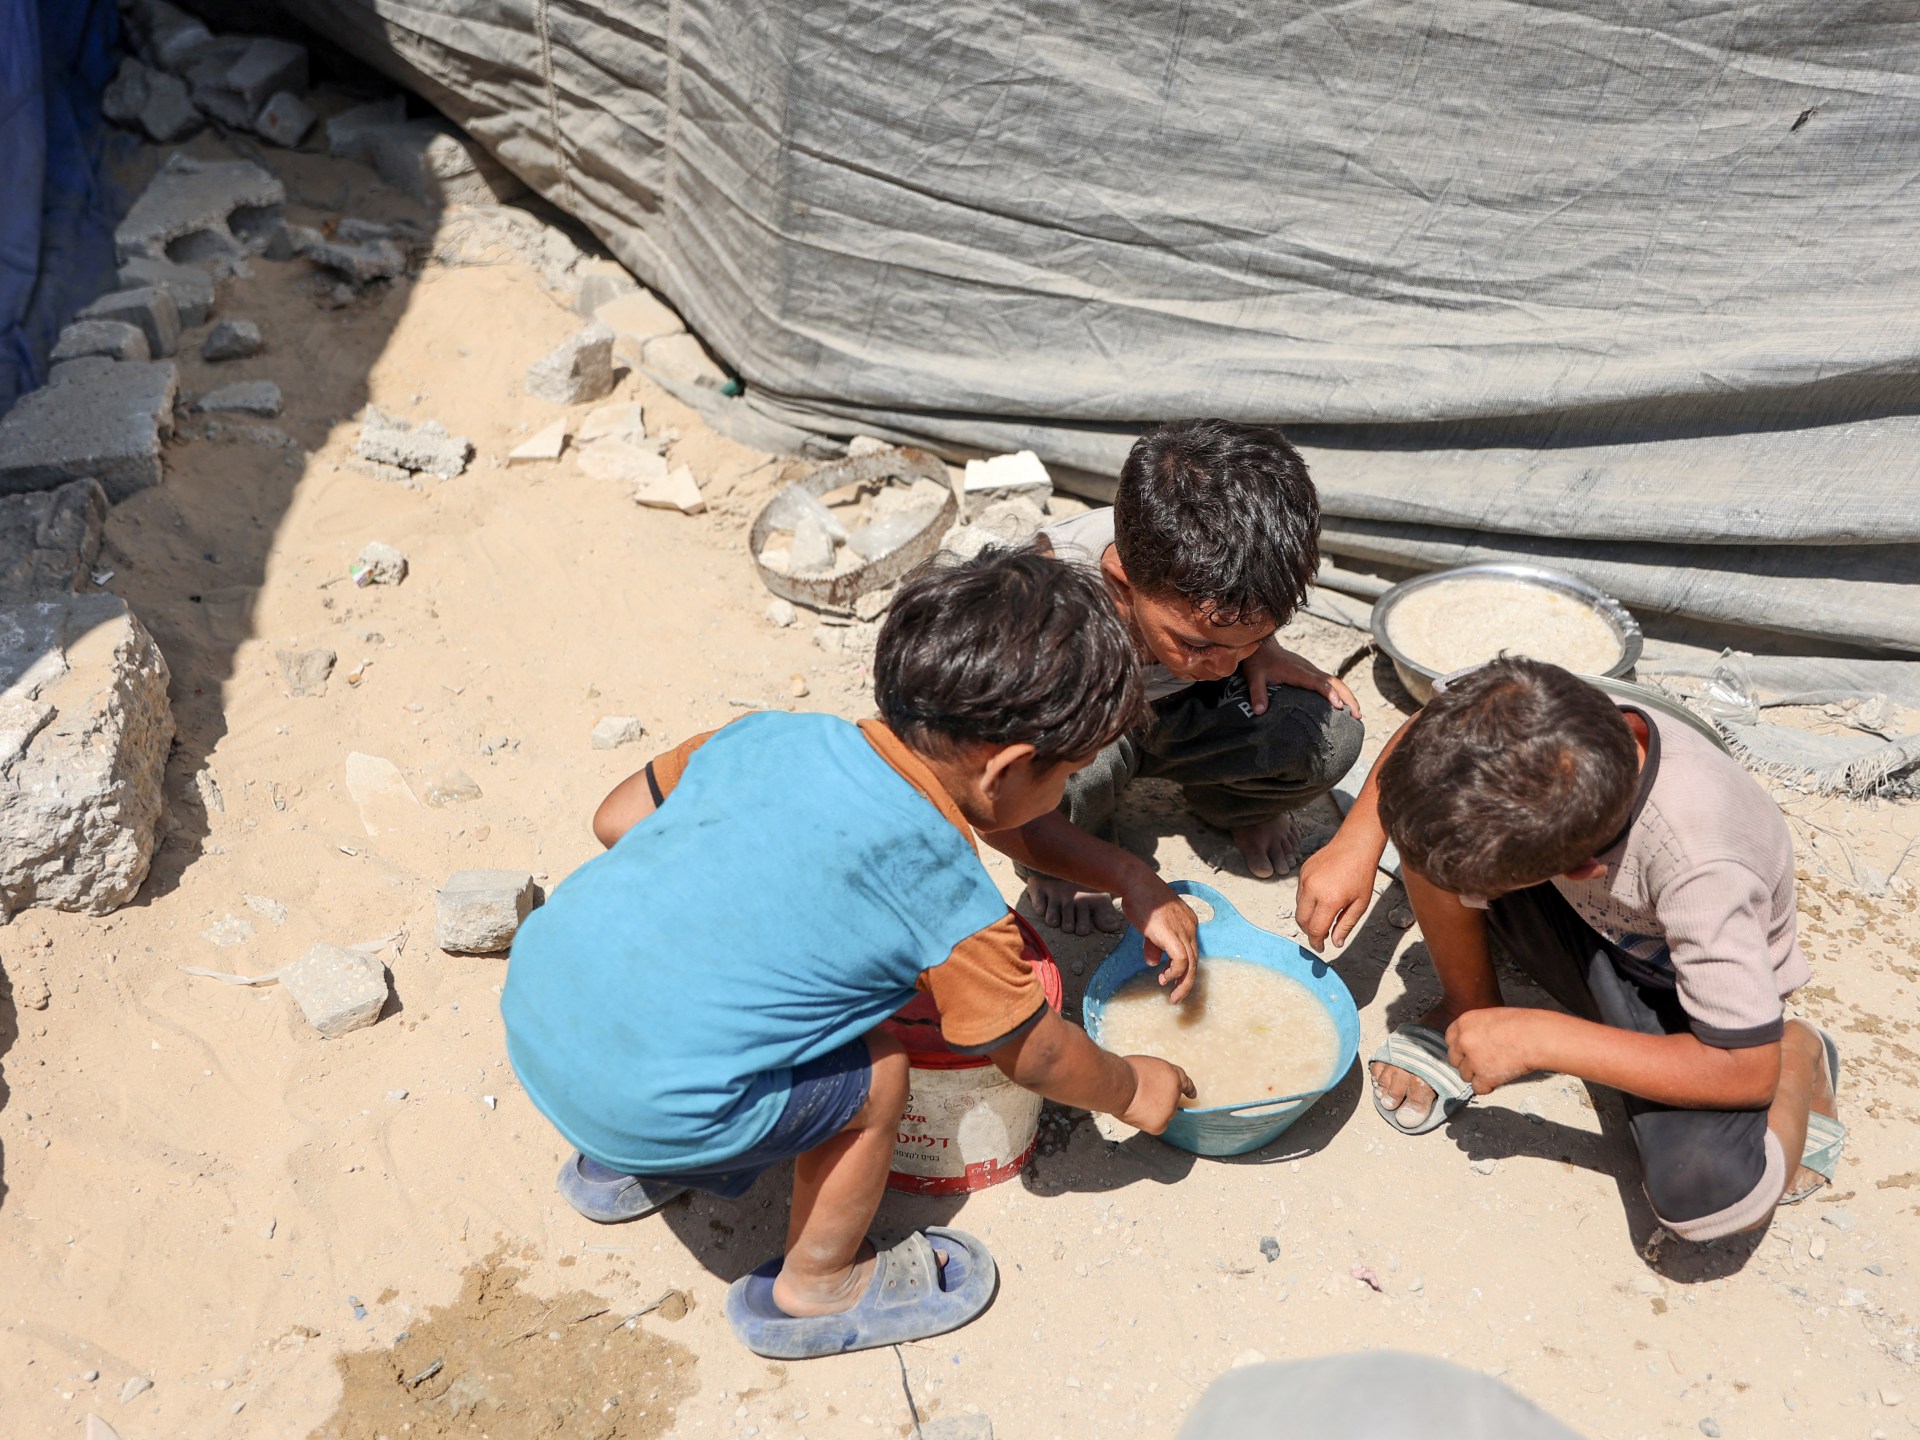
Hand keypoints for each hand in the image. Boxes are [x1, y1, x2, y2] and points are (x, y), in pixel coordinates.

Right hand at [1117, 869, 1198, 1001]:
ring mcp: (1183, 930)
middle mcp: (1190, 927)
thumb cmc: (1140, 899)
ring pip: (1191, 964)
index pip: (1190, 951)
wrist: (1136, 883)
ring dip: (1183, 984)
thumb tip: (1153, 963)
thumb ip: (1154, 945)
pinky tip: (1165, 978)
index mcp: (1188, 923)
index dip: (1182, 969)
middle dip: (1187, 982)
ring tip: (1173, 997)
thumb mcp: (1150, 925)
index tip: (1168, 978)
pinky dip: (1175, 973)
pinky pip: (1181, 960)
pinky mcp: (1172, 934)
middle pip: (1195, 961)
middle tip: (1176, 997)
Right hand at [1119, 1055, 1195, 1132]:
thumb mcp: (1146, 1065)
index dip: (1189, 1089)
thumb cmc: (1125, 1073)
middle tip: (1144, 1097)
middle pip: (1172, 1102)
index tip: (1192, 1094)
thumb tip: (1155, 1086)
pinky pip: (1157, 1126)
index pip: (1185, 1082)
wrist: (1120, 1085)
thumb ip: (1156, 1077)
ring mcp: (1170, 1109)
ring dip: (1154, 1112)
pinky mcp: (1161, 1123)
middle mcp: (1175, 1092)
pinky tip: (1138, 1114)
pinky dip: (1148, 1123)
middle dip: (1161, 1102)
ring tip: (1137, 1103)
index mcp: (1172, 1074)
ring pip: (1164, 1115)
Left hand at [1241, 638, 1360, 717]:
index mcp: (1297, 671)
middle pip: (1334, 682)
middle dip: (1348, 697)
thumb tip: (1260, 711)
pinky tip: (1346, 706)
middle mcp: (1308, 669)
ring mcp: (1312, 670)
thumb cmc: (1259, 662)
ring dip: (1348, 696)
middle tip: (1358, 715)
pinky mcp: (1312, 672)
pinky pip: (1331, 682)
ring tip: (1358, 714)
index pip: (1318, 682)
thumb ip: (1257, 693)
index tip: (1339, 705)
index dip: (1329, 693)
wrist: (1262, 647)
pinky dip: (1341, 693)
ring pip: (1336, 681)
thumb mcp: (1254, 678)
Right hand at [1295, 834, 1381, 948]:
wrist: (1355, 845)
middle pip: (1302, 921)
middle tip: (1320, 935)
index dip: (1317, 942)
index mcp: (1329, 901)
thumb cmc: (1361, 875)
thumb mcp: (1360, 904)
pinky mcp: (1302, 871)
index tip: (1321, 948)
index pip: (1315, 929)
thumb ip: (1345, 925)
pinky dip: (1307, 901)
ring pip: (1299, 907)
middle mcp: (1312, 890)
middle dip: (1309, 931)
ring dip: (1308, 916)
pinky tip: (1321, 897)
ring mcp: (1305, 879)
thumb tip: (1335, 943)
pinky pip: (1300, 893)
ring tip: (1323, 915)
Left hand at [1445, 1007, 1544, 1094]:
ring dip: (1478, 1075)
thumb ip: (1476, 1029)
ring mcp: (1472, 1060)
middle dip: (1467, 1063)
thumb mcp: (1491, 1017)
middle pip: (1454, 1059)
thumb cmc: (1522, 1025)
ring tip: (1496, 1068)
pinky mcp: (1483, 1076)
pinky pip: (1478, 1088)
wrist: (1536, 1037)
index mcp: (1464, 1022)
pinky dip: (1488, 1087)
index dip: (1460, 1048)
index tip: (1468, 1052)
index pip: (1450, 1039)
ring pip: (1465, 1075)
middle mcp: (1463, 1040)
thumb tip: (1473, 1041)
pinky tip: (1499, 1078)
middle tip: (1483, 1062)